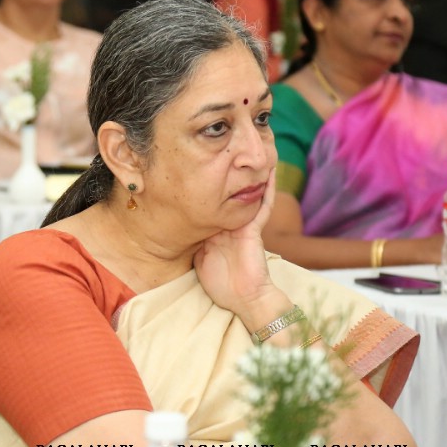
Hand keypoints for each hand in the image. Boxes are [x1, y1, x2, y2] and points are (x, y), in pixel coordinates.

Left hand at [193, 169, 287, 329]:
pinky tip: (270, 171)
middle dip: (234, 170)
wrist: (243, 299)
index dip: (213, 180)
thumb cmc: (222, 283)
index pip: (217, 197)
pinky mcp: (254, 230)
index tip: (204, 160)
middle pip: (234, 189)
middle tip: (232, 147)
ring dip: (254, 173)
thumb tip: (177, 224)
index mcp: (220, 226)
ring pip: (251, 192)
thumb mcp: (200, 255)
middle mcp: (233, 221)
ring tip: (258, 153)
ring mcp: (245, 224)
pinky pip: (263, 205)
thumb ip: (196, 238)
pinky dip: (267, 189)